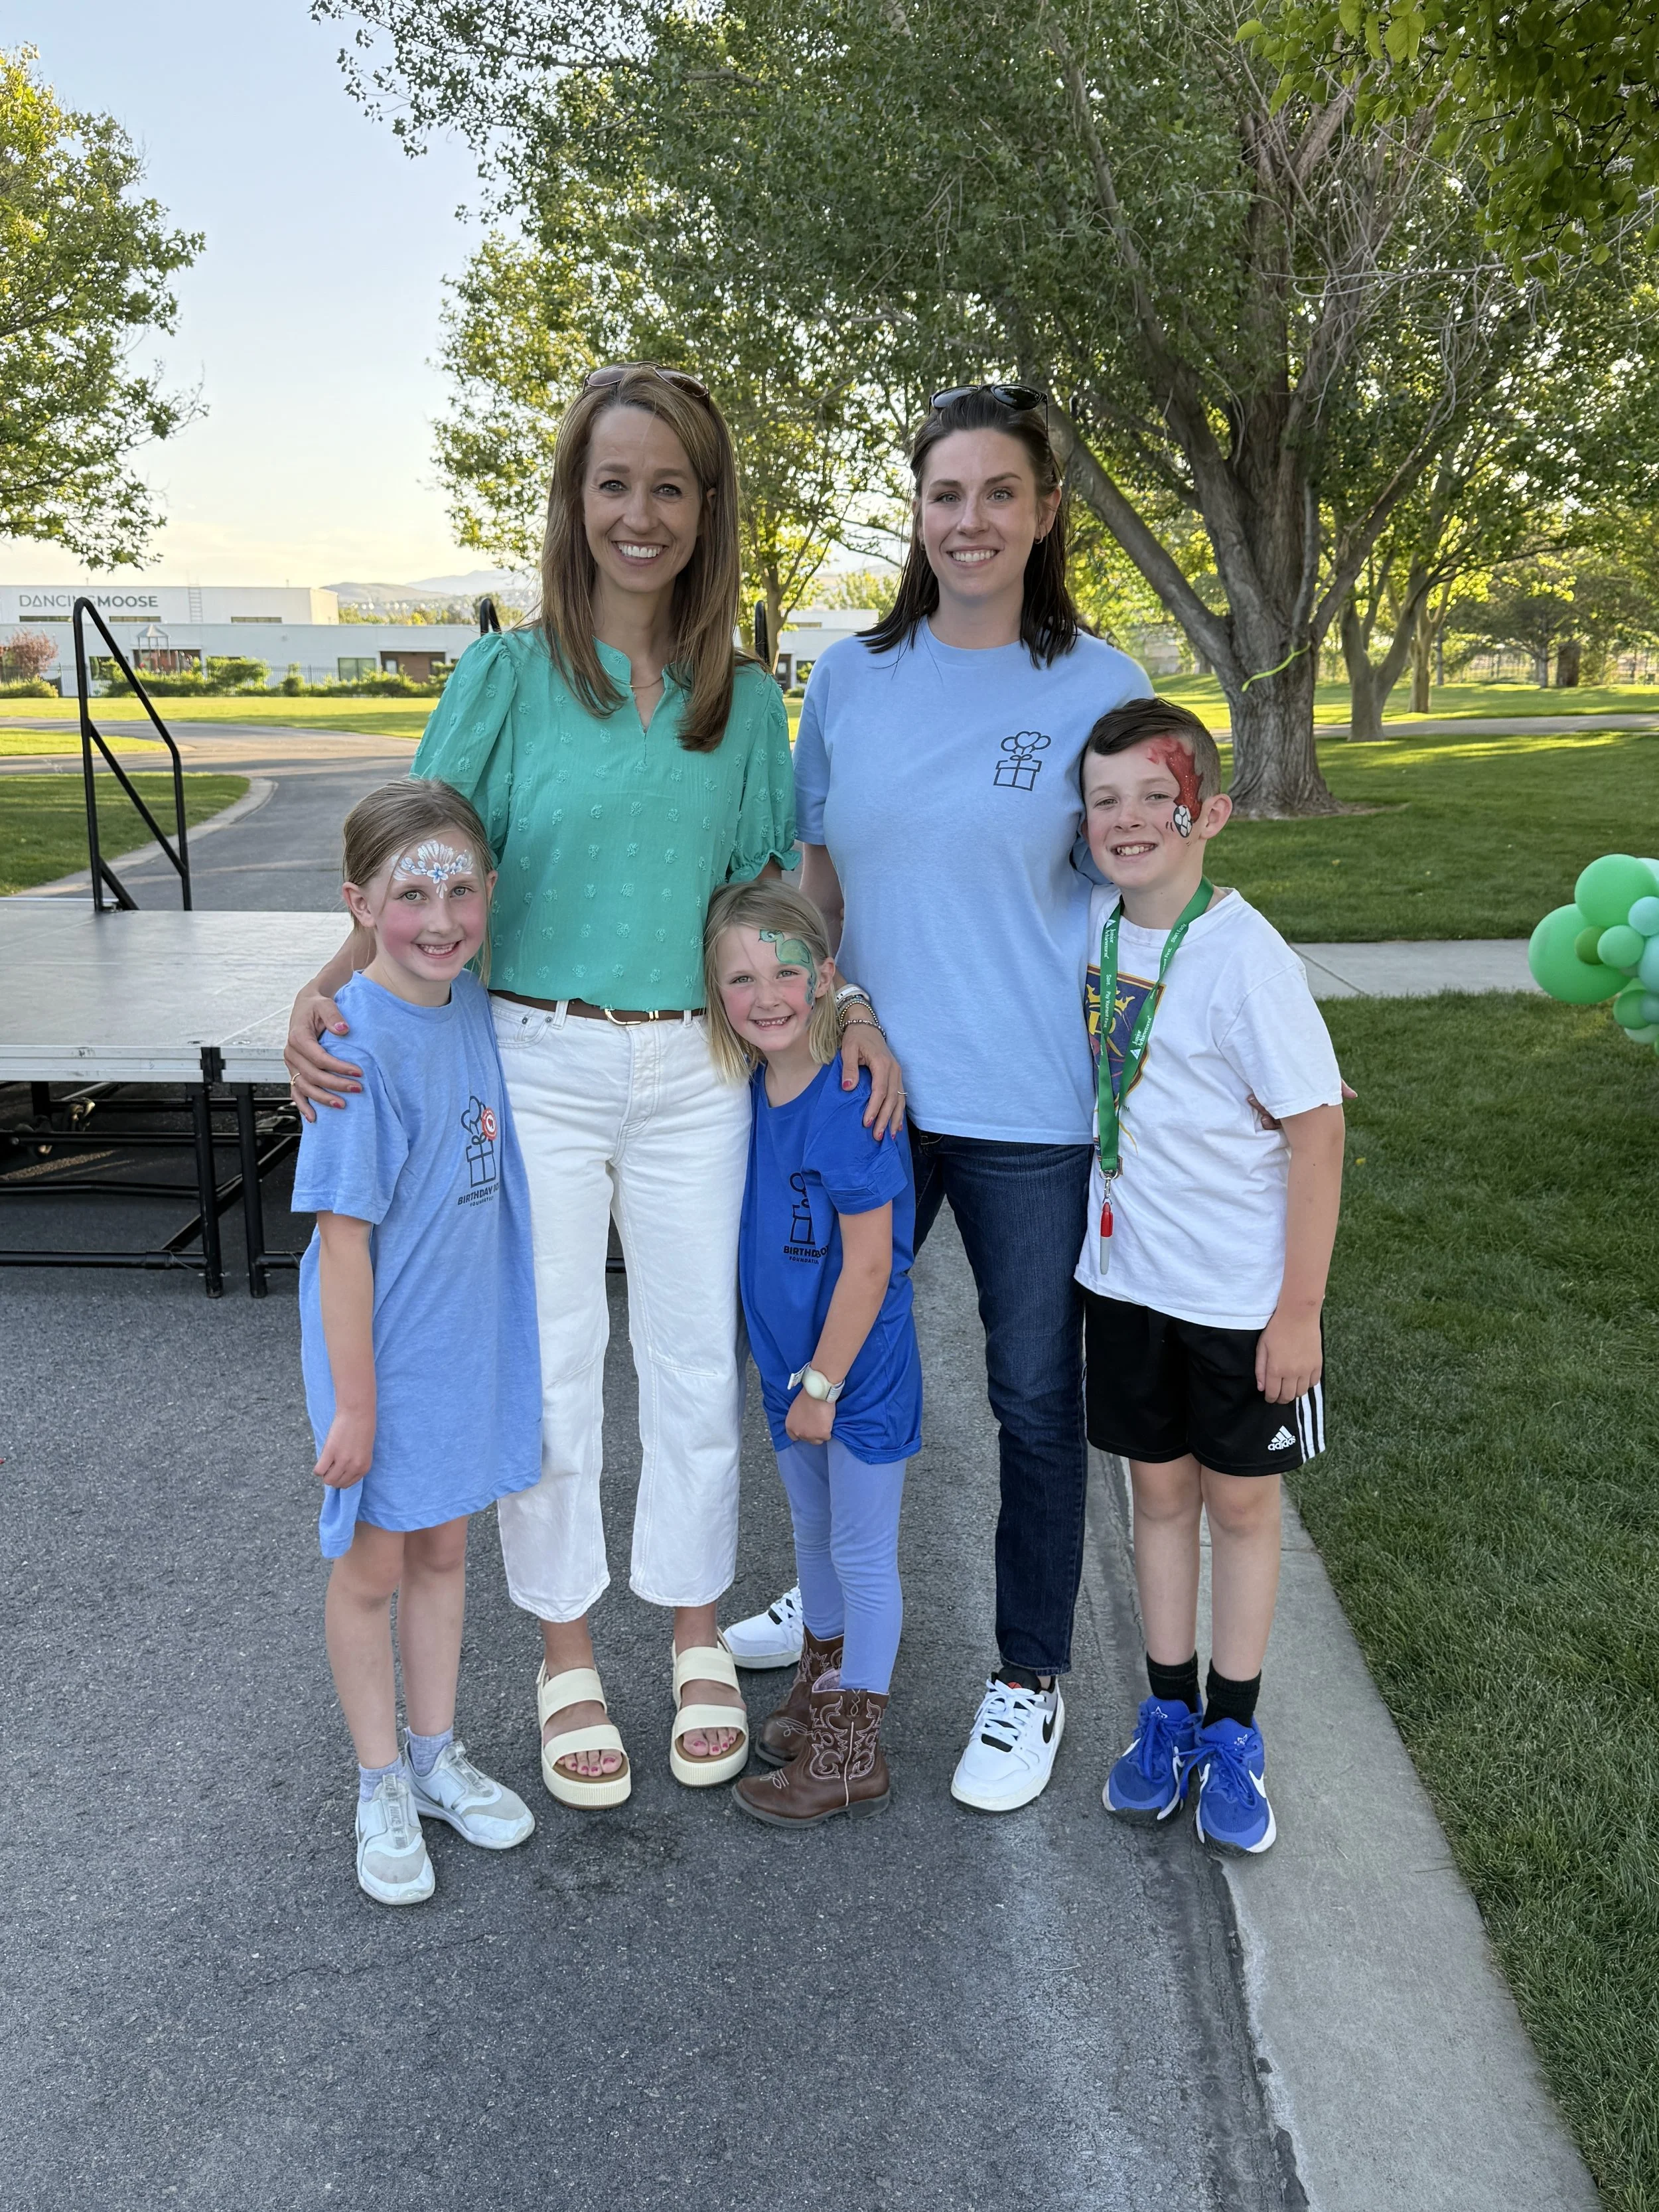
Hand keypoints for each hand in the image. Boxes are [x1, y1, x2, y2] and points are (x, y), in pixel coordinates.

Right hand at [285, 987, 361, 1122]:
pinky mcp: (294, 1070)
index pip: (319, 1058)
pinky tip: (313, 1117)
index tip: (359, 1072)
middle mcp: (291, 1052)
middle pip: (313, 1075)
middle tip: (357, 1089)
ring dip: (322, 1098)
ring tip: (342, 1105)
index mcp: (298, 1037)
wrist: (307, 1005)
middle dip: (335, 1085)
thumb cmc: (317, 1005)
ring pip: (304, 1086)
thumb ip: (333, 1016)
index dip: (338, 1067)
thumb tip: (343, 1030)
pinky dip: (303, 1105)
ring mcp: (291, 1064)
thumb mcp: (326, 1004)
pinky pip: (295, 1090)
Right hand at [315, 1405, 374, 1486]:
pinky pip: (319, 1471)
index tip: (337, 1469)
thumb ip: (354, 1464)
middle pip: (337, 1484)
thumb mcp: (363, 1451)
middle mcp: (354, 1467)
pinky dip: (317, 1468)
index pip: (347, 1484)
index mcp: (364, 1468)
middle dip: (331, 1476)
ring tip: (327, 1461)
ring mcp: (343, 1461)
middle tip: (330, 1464)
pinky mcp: (331, 1453)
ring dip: (325, 1473)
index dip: (340, 1478)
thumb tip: (339, 1474)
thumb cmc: (361, 1429)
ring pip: (328, 1480)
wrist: (358, 1413)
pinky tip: (322, 1458)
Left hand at [784, 1390, 835, 1443]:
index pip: (795, 1437)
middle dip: (813, 1433)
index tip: (808, 1428)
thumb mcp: (795, 1410)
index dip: (803, 1432)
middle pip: (807, 1439)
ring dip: (821, 1433)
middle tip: (818, 1423)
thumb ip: (798, 1420)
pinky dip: (829, 1429)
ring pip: (818, 1440)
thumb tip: (804, 1423)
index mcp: (790, 1426)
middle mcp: (798, 1433)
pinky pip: (827, 1436)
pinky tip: (828, 1420)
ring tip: (824, 1422)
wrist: (817, 1392)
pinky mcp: (822, 1434)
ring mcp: (810, 1435)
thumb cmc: (807, 1396)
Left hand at [839, 1018, 905, 1139]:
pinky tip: (896, 1125)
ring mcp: (897, 1072)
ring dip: (894, 1118)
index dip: (874, 1108)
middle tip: (877, 1136)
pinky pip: (901, 1096)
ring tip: (889, 1136)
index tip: (866, 1122)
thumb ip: (849, 1068)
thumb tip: (848, 1087)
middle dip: (885, 1119)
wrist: (866, 1024)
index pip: (880, 1091)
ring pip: (899, 1099)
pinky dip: (899, 1111)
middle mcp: (893, 1069)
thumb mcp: (848, 1049)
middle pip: (892, 1099)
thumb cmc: (855, 1037)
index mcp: (882, 1064)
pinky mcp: (896, 1075)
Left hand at [1255, 1308, 1322, 1404]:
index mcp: (1276, 1369)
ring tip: (1289, 1388)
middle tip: (1278, 1396)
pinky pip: (1313, 1383)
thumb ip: (1260, 1369)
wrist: (1298, 1315)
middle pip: (1288, 1396)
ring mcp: (1307, 1370)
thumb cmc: (1276, 1329)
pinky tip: (1301, 1380)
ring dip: (1294, 1393)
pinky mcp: (1318, 1364)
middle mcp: (1293, 1373)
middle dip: (1281, 1399)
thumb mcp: (1262, 1347)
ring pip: (1301, 1392)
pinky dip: (1307, 1385)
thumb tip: (1261, 1388)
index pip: (1273, 1393)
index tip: (1269, 1398)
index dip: (1270, 1398)